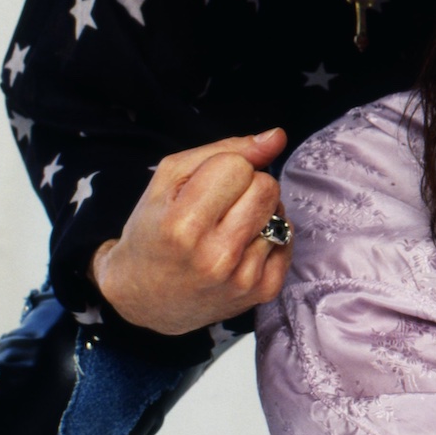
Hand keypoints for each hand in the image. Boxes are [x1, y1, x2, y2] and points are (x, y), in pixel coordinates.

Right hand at [91, 128, 290, 335]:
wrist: (146, 297)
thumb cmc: (155, 231)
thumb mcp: (169, 180)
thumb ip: (224, 150)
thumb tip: (277, 137)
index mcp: (183, 225)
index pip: (238, 166)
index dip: (224, 169)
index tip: (204, 188)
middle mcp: (216, 256)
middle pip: (267, 187)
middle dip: (248, 186)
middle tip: (220, 206)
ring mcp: (242, 278)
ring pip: (281, 213)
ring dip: (260, 212)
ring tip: (228, 229)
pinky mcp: (264, 291)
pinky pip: (289, 240)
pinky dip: (269, 238)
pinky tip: (242, 248)